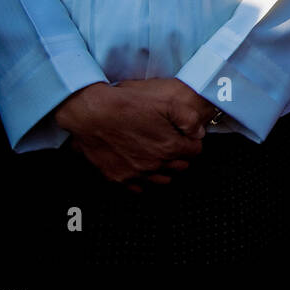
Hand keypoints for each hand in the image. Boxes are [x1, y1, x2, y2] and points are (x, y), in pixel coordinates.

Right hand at [53, 79, 210, 189]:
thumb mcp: (166, 101)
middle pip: (179, 166)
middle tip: (173, 143)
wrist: (91, 113)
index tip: (187, 136)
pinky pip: (137, 187)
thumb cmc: (126, 104)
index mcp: (169, 147)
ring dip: (164, 169)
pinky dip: (142, 180)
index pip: (194, 151)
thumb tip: (198, 132)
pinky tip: (140, 167)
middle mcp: (154, 165)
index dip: (192, 141)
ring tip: (159, 155)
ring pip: (161, 180)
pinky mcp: (117, 177)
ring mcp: (135, 174)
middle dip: (180, 156)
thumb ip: (188, 117)